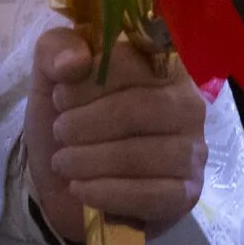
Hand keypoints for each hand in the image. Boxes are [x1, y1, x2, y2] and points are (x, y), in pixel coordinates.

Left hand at [24, 27, 208, 244]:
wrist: (66, 182)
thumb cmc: (71, 120)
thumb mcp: (51, 77)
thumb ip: (56, 50)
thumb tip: (74, 62)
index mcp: (160, 66)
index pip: (129, 61)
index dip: (87, 81)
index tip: (60, 97)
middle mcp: (188, 104)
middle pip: (137, 109)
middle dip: (84, 124)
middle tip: (60, 133)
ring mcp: (192, 151)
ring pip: (140, 155)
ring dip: (89, 160)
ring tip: (64, 162)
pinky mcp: (185, 193)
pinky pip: (150, 194)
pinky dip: (106, 192)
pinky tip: (80, 188)